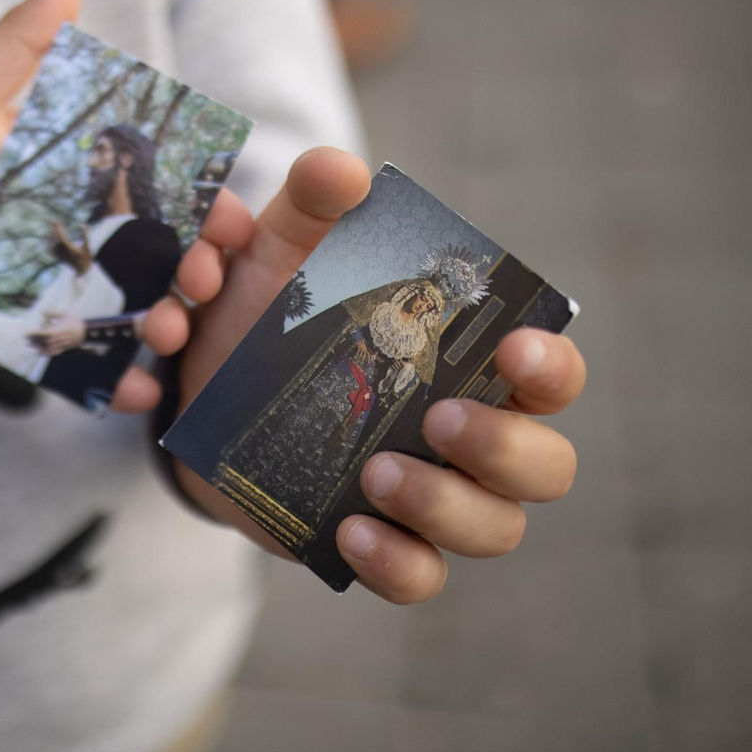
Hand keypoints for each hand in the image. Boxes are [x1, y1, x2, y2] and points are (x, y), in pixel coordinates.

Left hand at [0, 0, 254, 413]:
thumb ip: (15, 48)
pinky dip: (114, 384)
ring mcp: (56, 293)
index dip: (202, 203)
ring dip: (164, 326)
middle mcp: (76, 236)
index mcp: (74, 177)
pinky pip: (80, 365)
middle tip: (207, 282)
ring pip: (128, 312)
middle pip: (156, 255)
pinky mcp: (29, 342)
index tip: (234, 222)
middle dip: (195, 269)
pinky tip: (143, 395)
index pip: (158, 187)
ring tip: (174, 334)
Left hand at [31, 313, 85, 355]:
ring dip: (38, 346)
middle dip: (34, 340)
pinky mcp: (65, 348)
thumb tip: (42, 311)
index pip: (45, 333)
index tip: (28, 333)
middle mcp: (61, 338)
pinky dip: (46, 353)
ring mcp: (63, 344)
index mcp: (61, 329)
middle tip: (26, 338)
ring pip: (48, 347)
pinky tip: (40, 353)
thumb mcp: (65, 314)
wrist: (87, 330)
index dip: (35, 334)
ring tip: (30, 344)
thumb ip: (53, 313)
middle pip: (45, 341)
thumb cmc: (76, 320)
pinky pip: (54, 352)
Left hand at [51, 223, 93, 274]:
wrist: (83, 270)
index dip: (58, 229)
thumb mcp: (87, 246)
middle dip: (54, 230)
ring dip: (51, 236)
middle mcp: (64, 252)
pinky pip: (51, 252)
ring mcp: (60, 256)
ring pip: (52, 245)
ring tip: (52, 229)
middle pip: (56, 239)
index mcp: (70, 248)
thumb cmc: (86, 258)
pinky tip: (47, 241)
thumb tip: (83, 225)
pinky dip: (49, 246)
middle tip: (53, 221)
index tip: (56, 221)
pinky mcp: (59, 259)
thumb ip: (85, 236)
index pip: (61, 236)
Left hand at [170, 148, 585, 602]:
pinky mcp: (380, 544)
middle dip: (504, 446)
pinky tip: (350, 531)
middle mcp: (471, 435)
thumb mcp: (281, 250)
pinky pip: (419, 578)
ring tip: (375, 472)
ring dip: (445, 506)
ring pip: (494, 529)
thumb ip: (311, 203)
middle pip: (546, 465)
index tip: (512, 348)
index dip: (552, 366)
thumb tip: (341, 172)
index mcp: (471, 362)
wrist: (199, 390)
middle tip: (435, 417)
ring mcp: (431, 497)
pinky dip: (397, 563)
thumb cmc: (269, 312)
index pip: (552, 372)